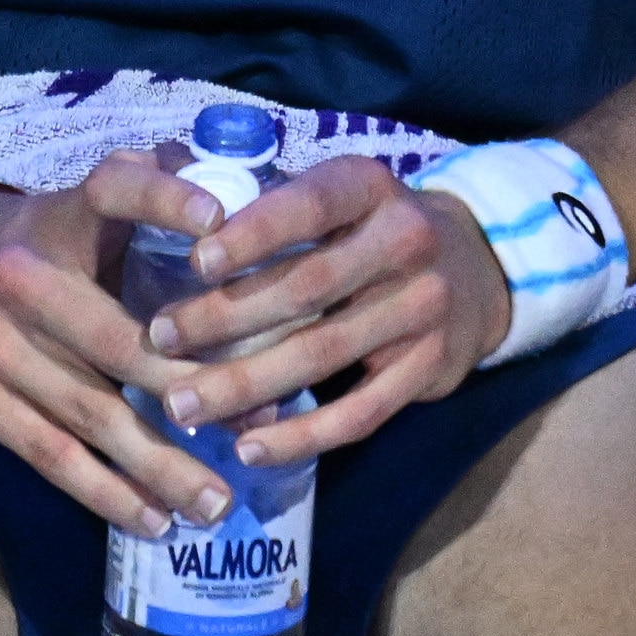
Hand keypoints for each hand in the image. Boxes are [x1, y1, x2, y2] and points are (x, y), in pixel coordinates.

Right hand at [0, 156, 250, 537]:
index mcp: (62, 215)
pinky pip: (51, 455)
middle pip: (119, 342)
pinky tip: (154, 519)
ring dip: (161, 467)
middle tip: (257, 427)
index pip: (114, 187)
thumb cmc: (45, 241)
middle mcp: (21, 274)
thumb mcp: (88, 205)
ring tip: (217, 505)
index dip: (164, 198)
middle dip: (194, 391)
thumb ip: (164, 194)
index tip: (221, 222)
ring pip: (92, 415)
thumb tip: (250, 219)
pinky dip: (107, 493)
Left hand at [140, 154, 512, 463]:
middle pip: (306, 288)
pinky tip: (248, 448)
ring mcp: (423, 309)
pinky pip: (358, 413)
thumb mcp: (339, 195)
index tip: (194, 261)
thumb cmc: (371, 228)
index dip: (253, 233)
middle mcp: (406, 242)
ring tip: (181, 404)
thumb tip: (175, 211)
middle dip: (224, 318)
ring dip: (245, 385)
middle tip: (159, 340)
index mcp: (371, 187)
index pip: (309, 205)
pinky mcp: (430, 369)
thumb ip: (273, 202)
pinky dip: (301, 436)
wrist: (476, 269)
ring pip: (322, 355)